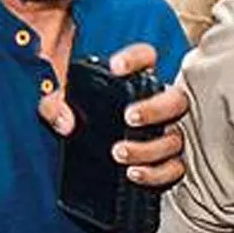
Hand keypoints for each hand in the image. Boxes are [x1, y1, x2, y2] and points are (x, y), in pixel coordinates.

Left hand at [39, 43, 188, 187]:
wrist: (93, 160)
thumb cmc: (87, 124)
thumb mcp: (72, 108)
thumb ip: (58, 106)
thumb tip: (61, 119)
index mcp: (138, 84)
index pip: (146, 59)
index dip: (135, 59)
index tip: (115, 68)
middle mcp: (161, 106)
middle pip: (176, 100)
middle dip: (154, 109)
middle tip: (129, 117)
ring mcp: (168, 135)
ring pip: (174, 139)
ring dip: (148, 148)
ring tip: (119, 152)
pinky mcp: (168, 164)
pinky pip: (175, 169)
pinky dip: (156, 173)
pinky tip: (133, 173)